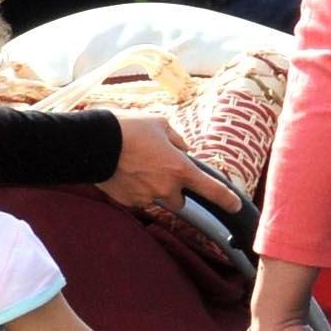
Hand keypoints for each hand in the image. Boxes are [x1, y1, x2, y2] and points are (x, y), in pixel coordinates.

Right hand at [99, 112, 241, 214]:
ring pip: (156, 198)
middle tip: (160, 170)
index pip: (211, 189)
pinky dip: (134, 189)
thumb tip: (182, 149)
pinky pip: (137, 198)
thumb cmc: (129, 129)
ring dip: (152, 187)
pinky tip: (124, 172)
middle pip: (180, 200)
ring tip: (136, 166)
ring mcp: (147, 197)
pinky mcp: (128, 202)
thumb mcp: (160, 124)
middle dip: (175, 190)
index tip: (235, 206)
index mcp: (180, 169)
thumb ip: (177, 140)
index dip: (227, 199)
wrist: (95, 143)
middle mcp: (166, 188)